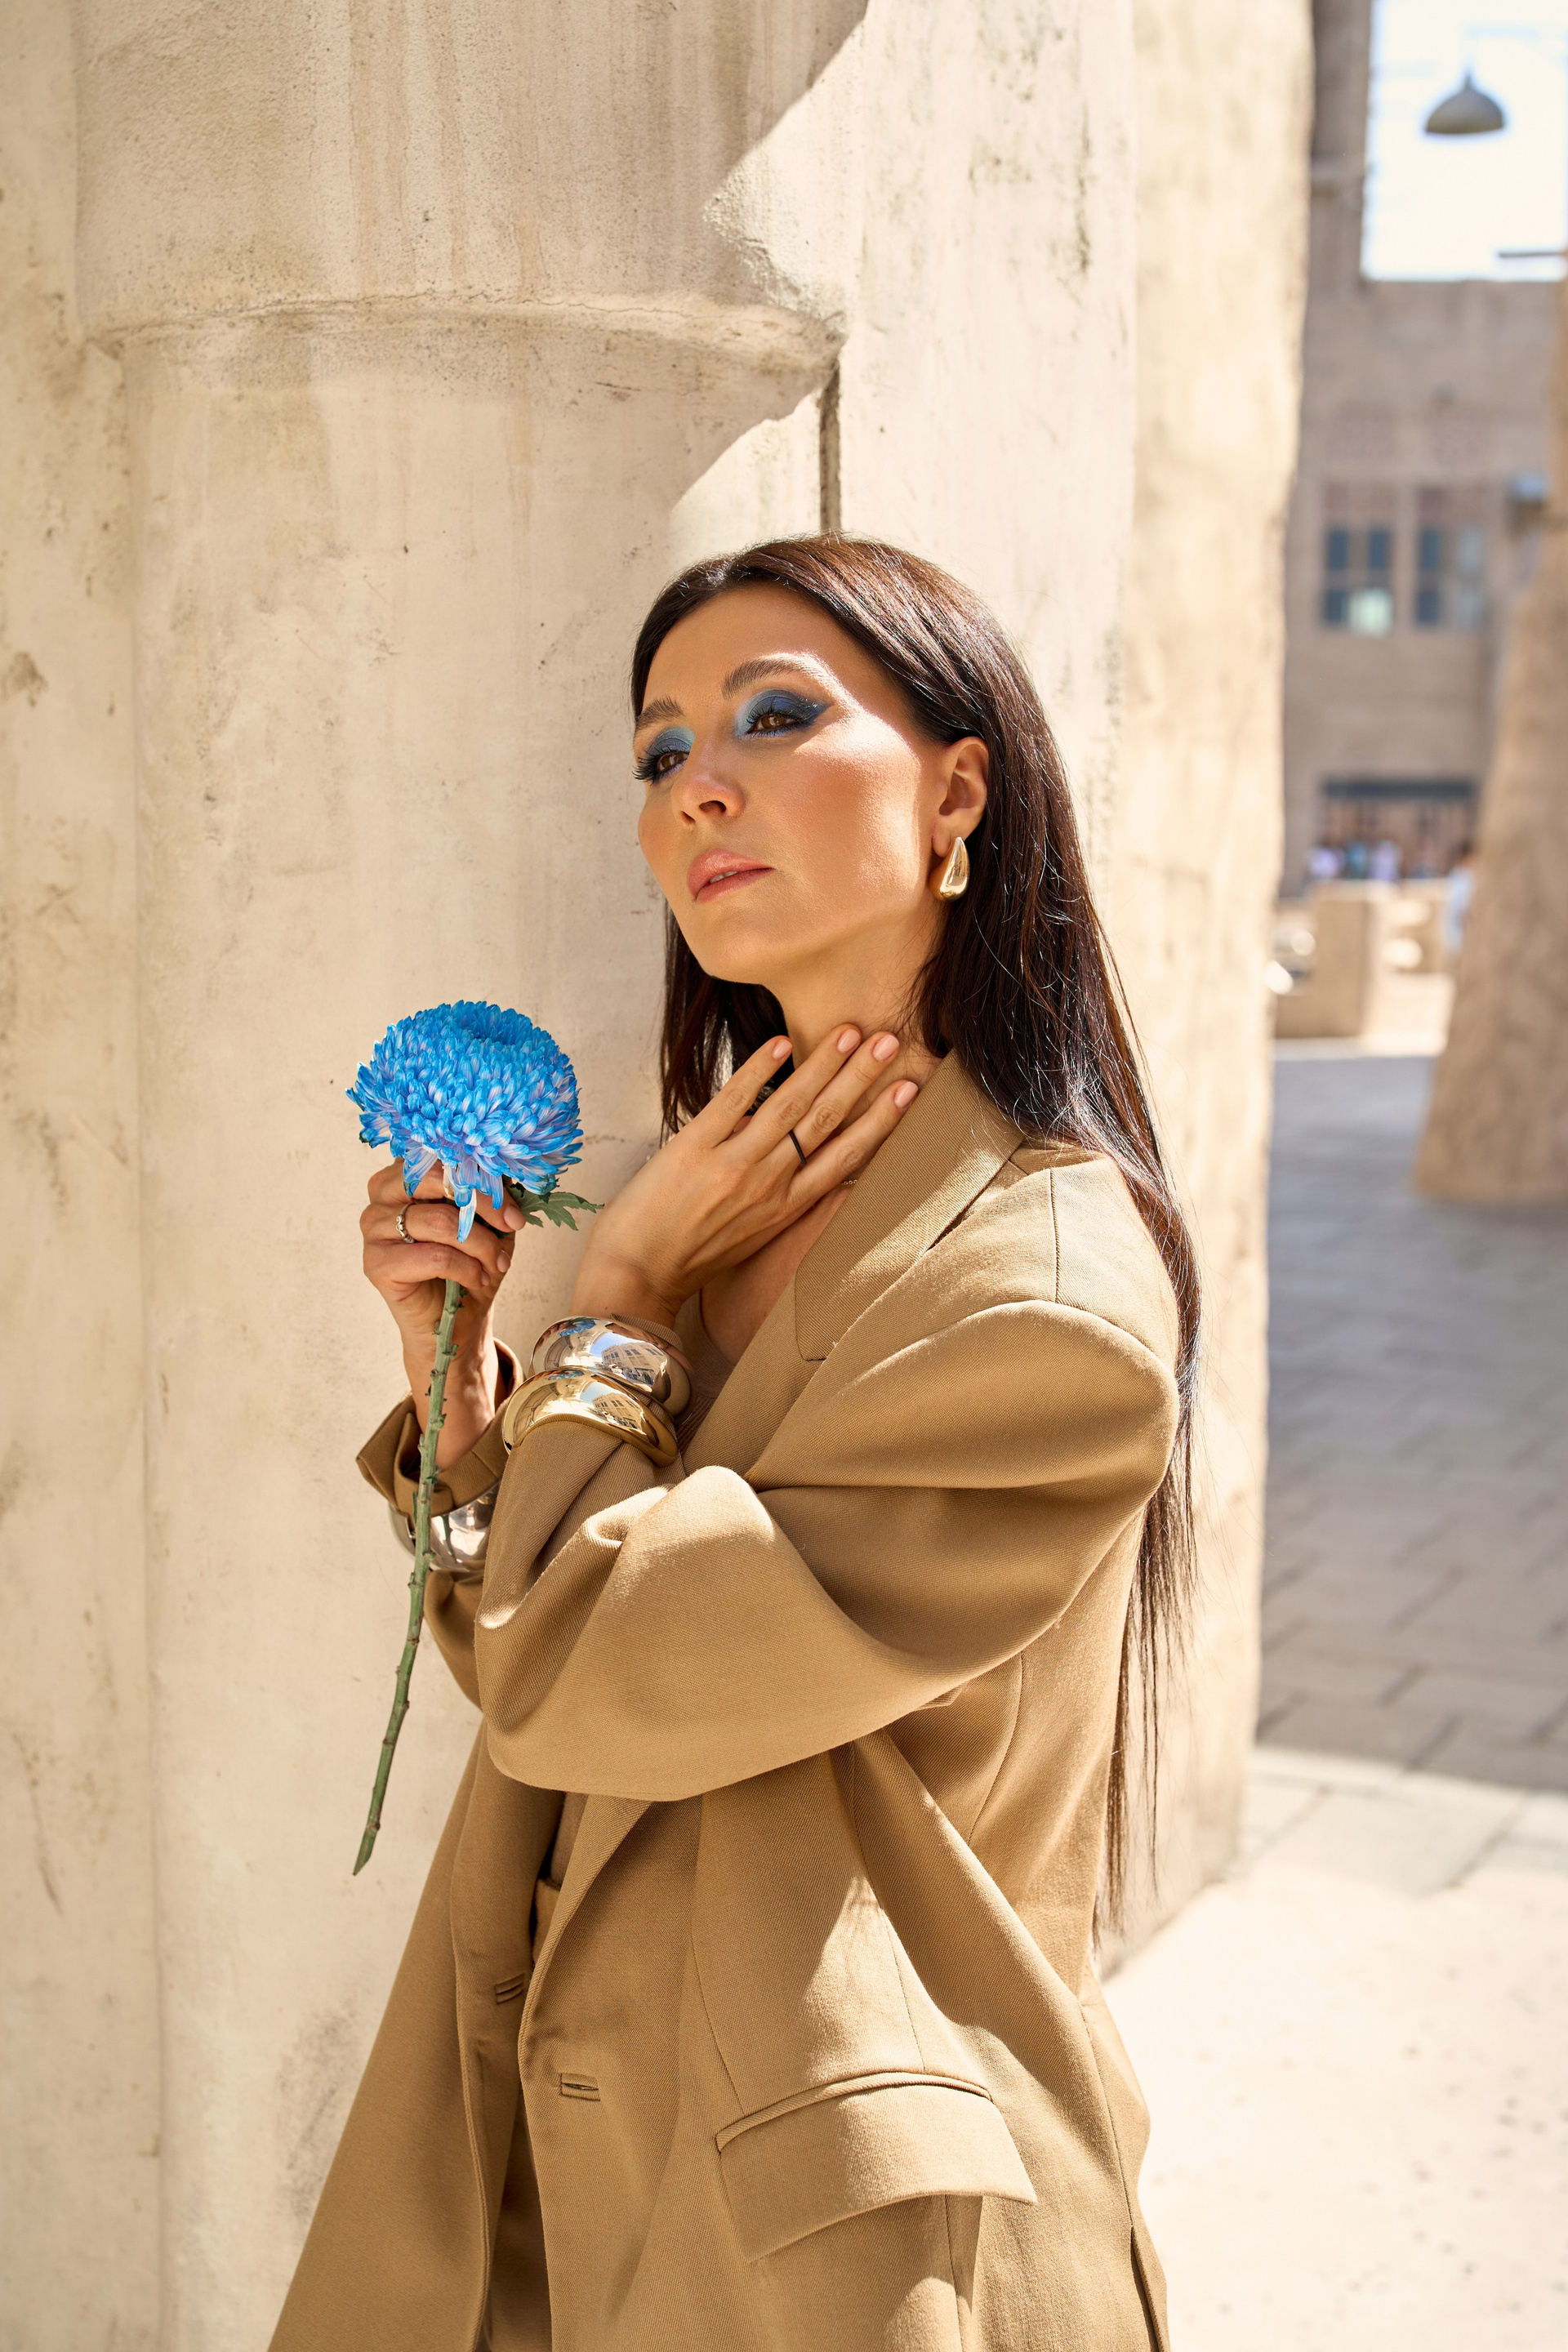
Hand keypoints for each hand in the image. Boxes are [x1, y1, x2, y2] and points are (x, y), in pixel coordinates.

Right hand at [361, 1163, 525, 1451]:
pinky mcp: (376, 1263)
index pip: (442, 1156)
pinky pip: (433, 1256)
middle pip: (435, 1177)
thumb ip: (488, 1191)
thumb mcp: (488, 1220)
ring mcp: (374, 1227)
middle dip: (483, 1204)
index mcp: (406, 1172)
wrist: (456, 1318)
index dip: (483, 1177)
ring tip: (497, 1263)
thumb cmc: (470, 1261)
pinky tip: (477, 1279)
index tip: (514, 1209)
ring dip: (480, 1244)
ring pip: (440, 1221)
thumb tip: (507, 1171)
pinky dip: (465, 1268)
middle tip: (511, 1227)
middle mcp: (382, 1193)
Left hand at [570, 1026, 920, 1326]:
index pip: (847, 1157)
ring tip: (849, 1032)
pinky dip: (758, 1069)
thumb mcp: (751, 1232)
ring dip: (822, 1065)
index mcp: (786, 1209)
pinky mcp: (694, 1148)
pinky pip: (734, 1100)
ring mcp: (733, 1165)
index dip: (881, 1120)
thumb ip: (778, 1192)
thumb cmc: (691, 1255)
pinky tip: (779, 1043)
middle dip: (862, 1078)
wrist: (636, 1275)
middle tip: (891, 1040)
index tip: (908, 1090)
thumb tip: (795, 1143)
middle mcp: (769, 1186)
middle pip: (826, 1122)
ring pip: (789, 1106)